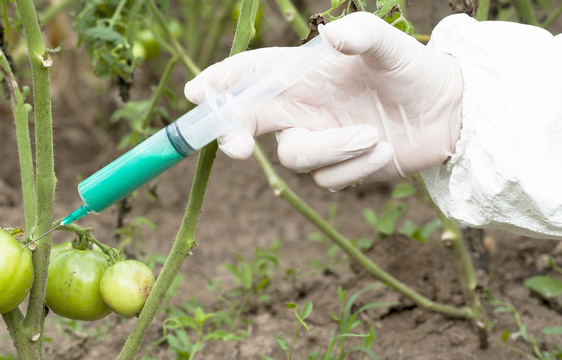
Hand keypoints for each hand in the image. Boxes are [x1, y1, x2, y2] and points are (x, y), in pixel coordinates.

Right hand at [184, 12, 462, 189]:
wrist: (449, 114)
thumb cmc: (414, 70)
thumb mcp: (392, 46)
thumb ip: (363, 33)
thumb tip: (334, 34)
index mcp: (302, 74)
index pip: (249, 76)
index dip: (220, 83)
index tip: (198, 94)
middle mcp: (300, 107)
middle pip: (246, 122)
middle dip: (232, 134)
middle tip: (236, 148)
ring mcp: (316, 139)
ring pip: (293, 156)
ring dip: (331, 149)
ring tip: (374, 135)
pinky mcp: (336, 168)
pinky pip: (328, 179)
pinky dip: (357, 165)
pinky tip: (386, 149)